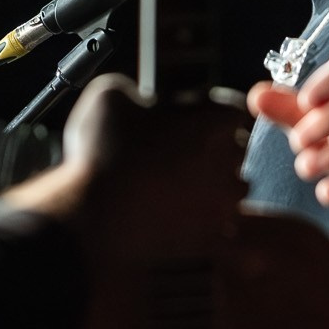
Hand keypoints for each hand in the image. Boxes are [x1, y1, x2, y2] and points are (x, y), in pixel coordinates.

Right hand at [60, 73, 250, 260]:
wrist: (91, 218)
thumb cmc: (100, 154)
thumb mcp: (109, 95)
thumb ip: (136, 89)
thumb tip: (137, 98)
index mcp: (212, 121)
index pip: (231, 108)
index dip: (207, 110)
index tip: (188, 115)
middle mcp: (228, 162)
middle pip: (237, 148)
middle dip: (213, 147)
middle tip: (177, 152)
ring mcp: (224, 204)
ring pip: (234, 191)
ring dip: (214, 187)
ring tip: (178, 189)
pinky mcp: (213, 239)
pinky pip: (228, 233)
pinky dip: (212, 227)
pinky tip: (182, 220)